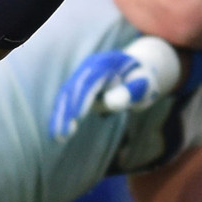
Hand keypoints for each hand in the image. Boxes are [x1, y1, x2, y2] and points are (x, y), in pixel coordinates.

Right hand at [50, 39, 185, 140]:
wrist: (136, 69)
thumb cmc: (142, 80)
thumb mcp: (143, 85)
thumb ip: (130, 92)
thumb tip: (111, 104)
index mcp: (106, 63)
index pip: (90, 82)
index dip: (82, 99)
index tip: (77, 118)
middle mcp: (89, 66)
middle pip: (73, 88)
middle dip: (67, 112)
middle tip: (63, 135)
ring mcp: (81, 75)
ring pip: (66, 96)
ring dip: (60, 116)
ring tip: (58, 138)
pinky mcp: (78, 86)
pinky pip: (66, 101)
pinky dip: (61, 116)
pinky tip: (58, 133)